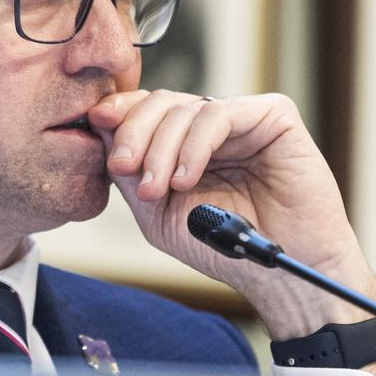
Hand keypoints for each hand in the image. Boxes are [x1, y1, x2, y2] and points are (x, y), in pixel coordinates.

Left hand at [87, 90, 375, 341]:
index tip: (95, 122)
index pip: (146, 108)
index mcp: (185, 140)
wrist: (281, 274)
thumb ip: (130, 170)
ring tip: (158, 189)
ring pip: (186, 108)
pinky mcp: (274, 117)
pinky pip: (220, 115)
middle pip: (160, 102)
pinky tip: (185, 179)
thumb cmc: (222, 246)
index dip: (119, 110)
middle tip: (123, 167)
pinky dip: (194, 146)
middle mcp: (213, 125)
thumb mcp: (157, 211)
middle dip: (134, 132)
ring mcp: (244, 118)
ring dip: (162, 149)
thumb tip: (100, 123)